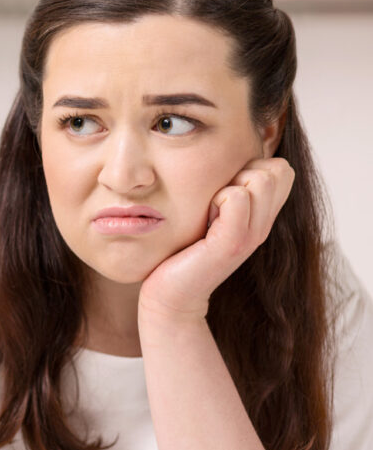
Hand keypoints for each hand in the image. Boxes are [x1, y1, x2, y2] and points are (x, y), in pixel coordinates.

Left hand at [138, 157, 294, 321]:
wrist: (167, 296)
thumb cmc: (181, 251)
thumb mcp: (210, 214)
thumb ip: (227, 189)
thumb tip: (230, 153)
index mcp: (260, 217)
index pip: (281, 168)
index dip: (252, 168)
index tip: (222, 192)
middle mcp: (262, 226)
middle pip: (276, 169)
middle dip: (242, 173)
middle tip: (214, 202)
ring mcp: (250, 236)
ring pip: (259, 178)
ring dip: (227, 185)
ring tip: (208, 213)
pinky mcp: (231, 244)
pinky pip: (236, 197)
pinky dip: (217, 200)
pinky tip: (204, 222)